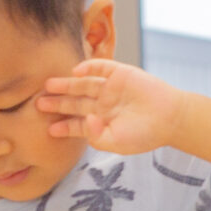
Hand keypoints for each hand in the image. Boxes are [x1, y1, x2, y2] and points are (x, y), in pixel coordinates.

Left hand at [39, 60, 188, 155]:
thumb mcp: (119, 143)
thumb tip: (84, 120)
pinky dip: (89, 67)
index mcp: (102, 122)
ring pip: (83, 84)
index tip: (48, 129)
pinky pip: (101, 68)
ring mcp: (111, 88)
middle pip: (75, 101)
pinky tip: (76, 71)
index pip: (77, 123)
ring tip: (48, 86)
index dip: (63, 126)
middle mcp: (103, 104)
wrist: (171, 118)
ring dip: (66, 84)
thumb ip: (98, 136)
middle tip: (38, 103)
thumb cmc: (146, 134)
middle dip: (57, 103)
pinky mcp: (121, 73)